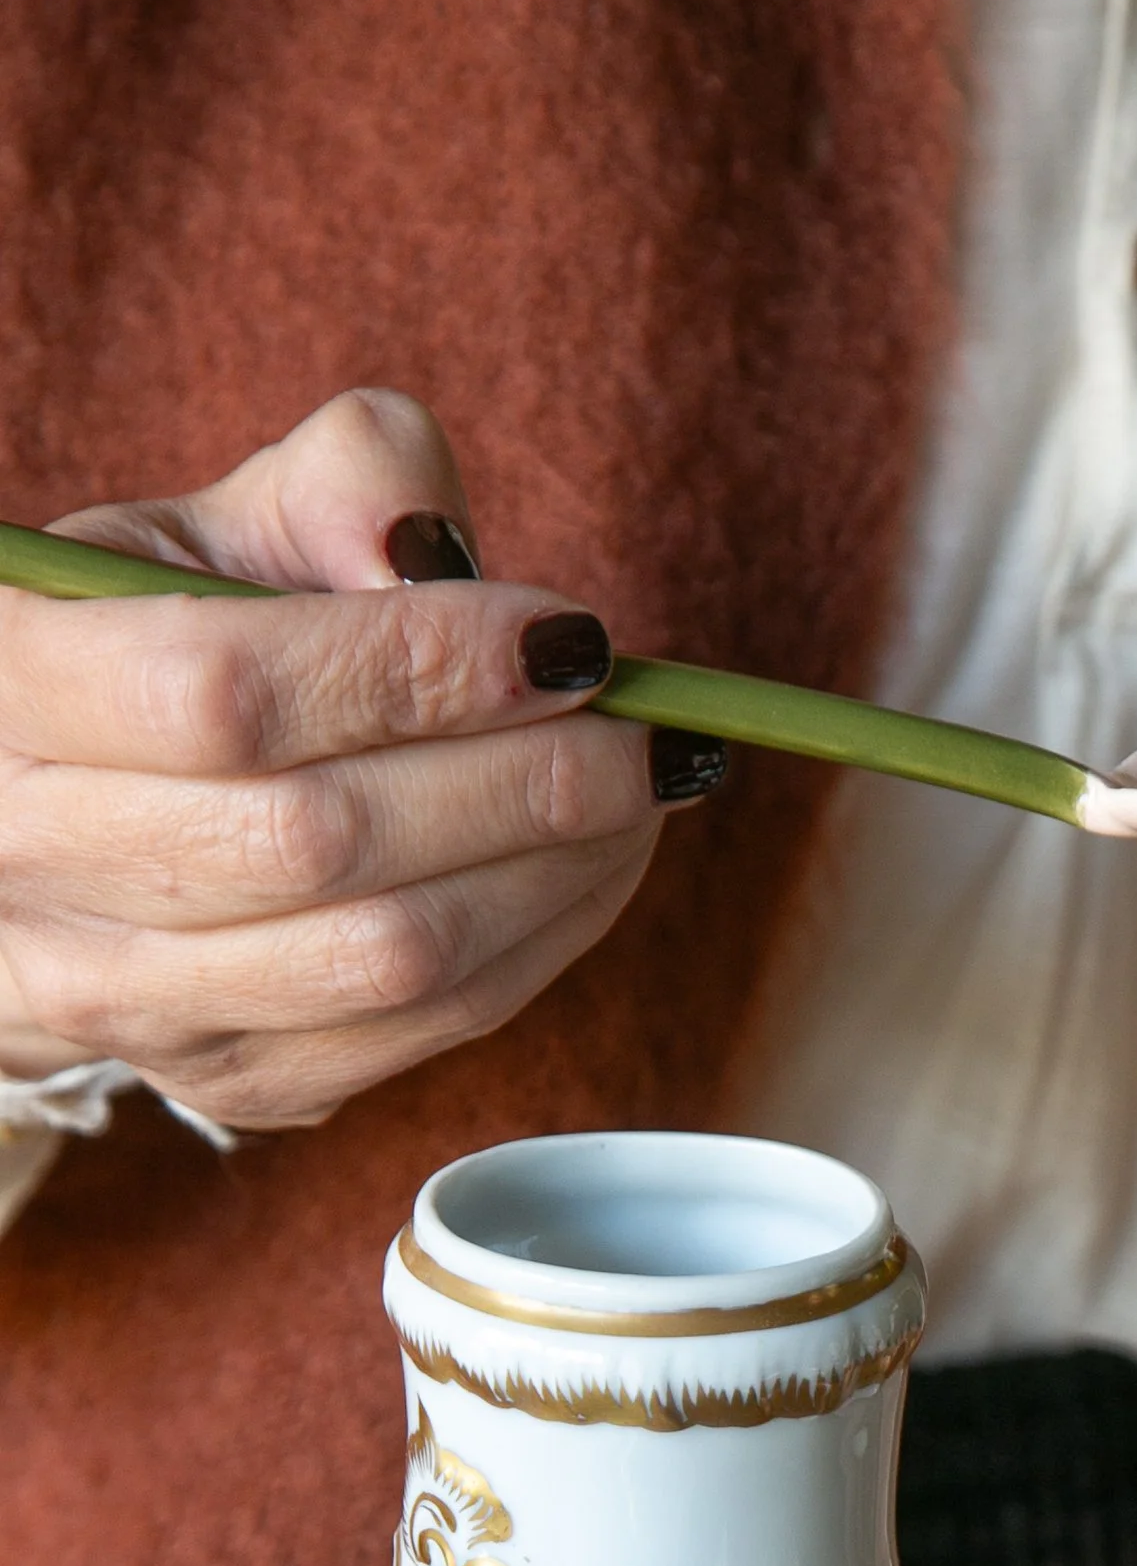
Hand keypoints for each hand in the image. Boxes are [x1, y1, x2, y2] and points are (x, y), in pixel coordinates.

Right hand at [0, 388, 719, 1129]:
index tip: (566, 640)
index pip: (226, 692)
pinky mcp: (230, 1080)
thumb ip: (335, 486)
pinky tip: (596, 870)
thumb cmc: (165, 641)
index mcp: (6, 679)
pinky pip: (420, 1035)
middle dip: (518, 783)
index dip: (415, 668)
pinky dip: (541, 949)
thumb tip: (433, 551)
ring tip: (643, 792)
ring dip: (553, 877)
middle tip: (643, 730)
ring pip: (382, 961)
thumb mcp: (214, 526)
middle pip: (318, 842)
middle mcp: (32, 858)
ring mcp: (126, 999)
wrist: (73, 824)